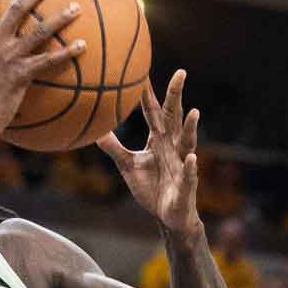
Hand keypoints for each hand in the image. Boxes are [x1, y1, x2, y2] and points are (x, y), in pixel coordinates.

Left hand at [97, 70, 201, 239]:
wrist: (167, 215)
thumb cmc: (151, 186)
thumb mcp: (127, 164)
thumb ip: (113, 147)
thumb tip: (94, 131)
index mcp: (159, 140)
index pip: (154, 112)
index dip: (148, 94)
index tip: (142, 72)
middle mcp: (173, 146)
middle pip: (174, 117)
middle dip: (177, 96)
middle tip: (180, 73)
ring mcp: (182, 164)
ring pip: (188, 142)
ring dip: (191, 128)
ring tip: (194, 112)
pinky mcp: (186, 184)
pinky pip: (189, 174)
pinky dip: (190, 166)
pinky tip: (191, 158)